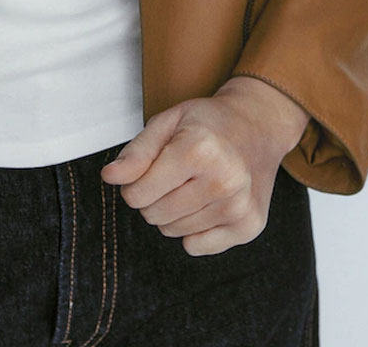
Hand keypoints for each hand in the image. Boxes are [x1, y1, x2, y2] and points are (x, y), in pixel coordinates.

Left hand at [100, 76, 309, 255]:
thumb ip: (136, 151)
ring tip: (193, 183)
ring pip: (174, 232)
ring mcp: (239, 207)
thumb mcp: (168, 121)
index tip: (147, 169)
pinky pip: (197, 247)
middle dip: (153, 197)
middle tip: (173, 174)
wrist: (258, 125)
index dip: (133, 183)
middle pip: (154, 215)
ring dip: (173, 212)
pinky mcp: (249, 226)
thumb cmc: (208, 123)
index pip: (137, 194)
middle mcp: (223, 181)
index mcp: (198, 150)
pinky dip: (193, 229)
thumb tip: (110, 177)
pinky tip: (207, 202)